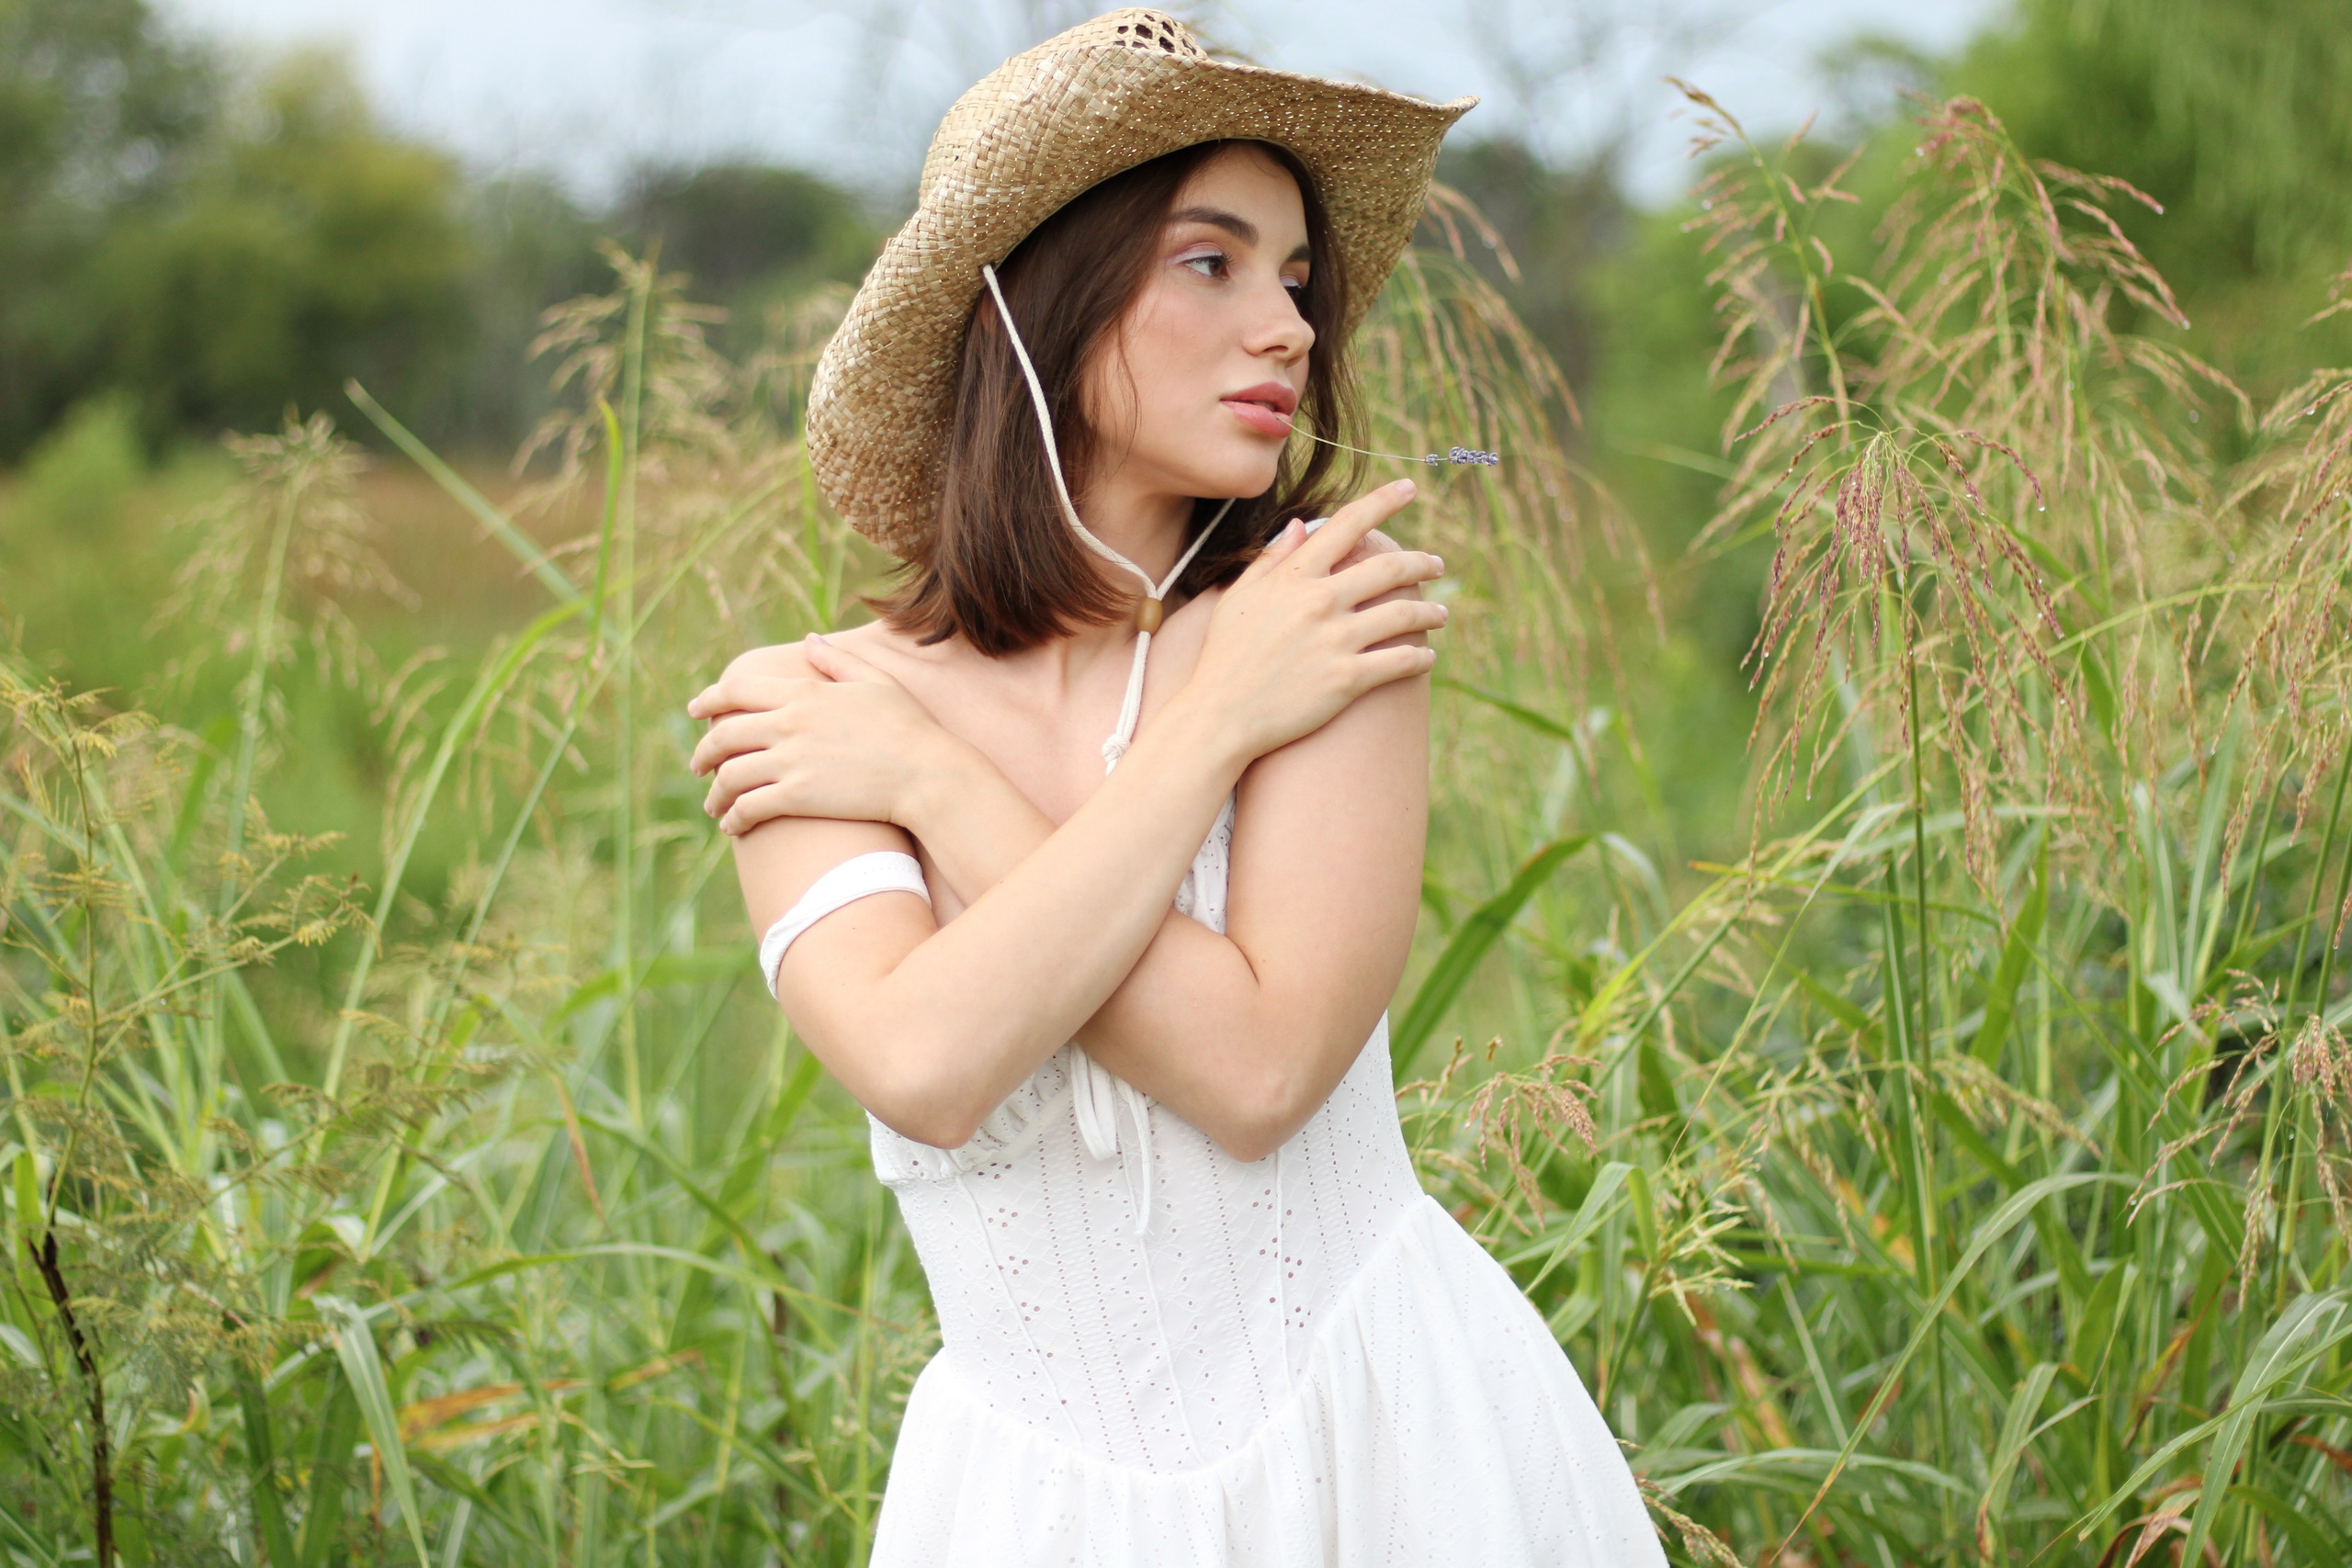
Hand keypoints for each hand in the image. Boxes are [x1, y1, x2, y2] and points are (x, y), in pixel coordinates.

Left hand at [686, 635, 970, 834]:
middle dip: (704, 752)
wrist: (927, 774)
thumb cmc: (909, 727)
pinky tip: (733, 825)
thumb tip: (808, 639)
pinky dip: (734, 817)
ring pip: (730, 776)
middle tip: (699, 765)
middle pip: (724, 735)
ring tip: (714, 804)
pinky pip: (748, 807)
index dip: (708, 699)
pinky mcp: (797, 797)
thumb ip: (837, 660)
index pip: (737, 691)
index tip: (693, 710)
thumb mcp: (875, 681)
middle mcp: (788, 724)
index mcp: (802, 692)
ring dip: (715, 792)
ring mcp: (790, 762)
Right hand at [1176, 479, 1446, 762]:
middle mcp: (1320, 602)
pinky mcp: (1348, 680)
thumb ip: (1272, 559)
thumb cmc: (1225, 656)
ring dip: (1431, 612)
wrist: (1220, 716)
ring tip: (1442, 614)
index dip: (1383, 501)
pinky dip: (1421, 658)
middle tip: (1437, 565)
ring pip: (1404, 615)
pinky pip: (1400, 662)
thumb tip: (1300, 526)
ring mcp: (1336, 641)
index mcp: (1294, 577)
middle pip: (1390, 569)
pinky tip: (1428, 658)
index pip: (1348, 525)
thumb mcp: (1238, 597)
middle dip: (1422, 563)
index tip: (1409, 489)